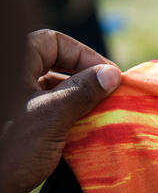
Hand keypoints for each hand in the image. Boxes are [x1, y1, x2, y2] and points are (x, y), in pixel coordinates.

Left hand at [0, 29, 121, 192]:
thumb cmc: (10, 149)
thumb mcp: (51, 116)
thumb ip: (82, 91)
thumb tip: (111, 74)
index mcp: (13, 67)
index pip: (52, 42)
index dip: (83, 54)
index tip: (108, 76)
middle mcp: (14, 82)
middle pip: (57, 65)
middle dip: (86, 79)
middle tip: (110, 95)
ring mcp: (18, 105)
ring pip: (56, 91)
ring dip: (82, 100)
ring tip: (104, 115)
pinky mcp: (23, 127)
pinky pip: (53, 112)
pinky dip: (72, 118)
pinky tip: (89, 131)